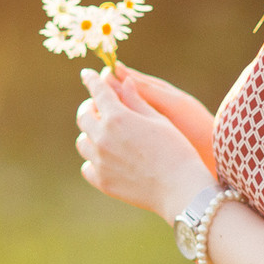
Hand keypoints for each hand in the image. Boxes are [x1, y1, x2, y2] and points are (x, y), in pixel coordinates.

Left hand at [76, 68, 215, 219]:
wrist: (180, 188)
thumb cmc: (176, 149)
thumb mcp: (158, 119)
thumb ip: (136, 100)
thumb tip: (124, 82)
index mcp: (118, 117)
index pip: (98, 91)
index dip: (92, 80)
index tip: (87, 74)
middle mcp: (103, 138)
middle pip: (84, 116)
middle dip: (90, 107)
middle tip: (99, 107)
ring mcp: (100, 161)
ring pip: (83, 142)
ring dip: (90, 133)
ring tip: (104, 134)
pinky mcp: (102, 181)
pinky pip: (87, 166)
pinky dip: (93, 159)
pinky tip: (106, 158)